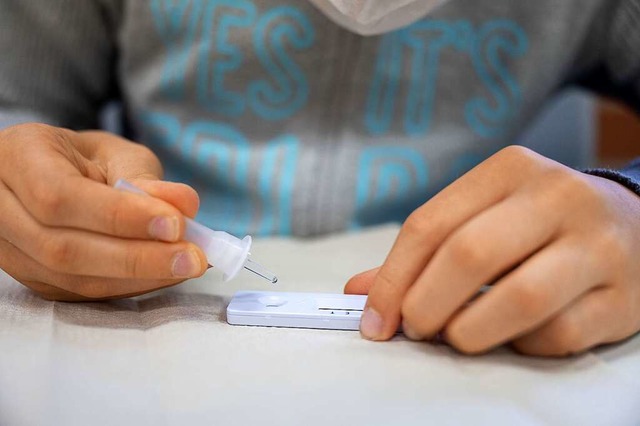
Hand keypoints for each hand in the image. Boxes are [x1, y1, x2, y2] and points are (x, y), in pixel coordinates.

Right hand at [0, 123, 207, 300]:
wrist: (53, 176)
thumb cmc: (86, 159)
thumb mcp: (116, 154)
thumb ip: (145, 178)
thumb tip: (184, 205)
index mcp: (17, 157)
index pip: (60, 195)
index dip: (118, 216)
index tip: (175, 225)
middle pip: (63, 248)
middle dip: (137, 257)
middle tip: (193, 257)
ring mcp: (9, 250)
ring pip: (71, 278)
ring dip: (138, 277)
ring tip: (187, 265)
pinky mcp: (32, 279)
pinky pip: (80, 293)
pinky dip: (129, 287)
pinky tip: (165, 274)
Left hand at [345, 146, 639, 355]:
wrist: (636, 225)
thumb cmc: (542, 223)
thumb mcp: (484, 216)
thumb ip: (424, 251)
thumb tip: (359, 292)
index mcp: (510, 169)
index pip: (430, 224)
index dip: (392, 278)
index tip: (374, 318)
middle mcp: (557, 197)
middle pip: (469, 254)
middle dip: (425, 304)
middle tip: (414, 328)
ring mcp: (597, 244)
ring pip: (519, 298)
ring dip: (470, 331)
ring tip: (457, 336)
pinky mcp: (624, 295)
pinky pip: (557, 335)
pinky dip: (521, 345)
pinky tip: (513, 335)